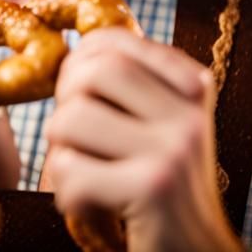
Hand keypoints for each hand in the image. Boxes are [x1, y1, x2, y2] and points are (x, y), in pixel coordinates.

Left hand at [42, 28, 243, 251]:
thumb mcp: (160, 132)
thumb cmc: (164, 197)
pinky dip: (67, 195)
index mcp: (192, 88)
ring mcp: (174, 149)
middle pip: (94, 70)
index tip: (76, 95)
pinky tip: (91, 209)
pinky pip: (72, 171)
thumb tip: (69, 50)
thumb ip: (130, 92)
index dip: (78, 61)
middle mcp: (188, 113)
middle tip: (73, 140)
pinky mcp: (153, 189)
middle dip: (64, 102)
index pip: (115, 42)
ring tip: (83, 178)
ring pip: (72, 118)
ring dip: (60, 155)